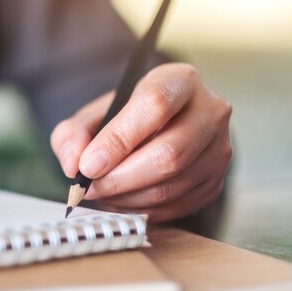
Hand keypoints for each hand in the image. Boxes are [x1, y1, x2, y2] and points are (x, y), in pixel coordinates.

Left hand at [51, 63, 231, 221]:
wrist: (162, 126)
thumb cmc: (126, 117)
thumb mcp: (94, 113)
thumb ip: (73, 133)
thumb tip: (72, 164)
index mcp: (179, 80)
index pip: (154, 107)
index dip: (118, 140)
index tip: (88, 164)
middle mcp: (209, 112)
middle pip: (169, 154)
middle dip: (120, 178)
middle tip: (89, 187)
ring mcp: (219, 150)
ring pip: (172, 185)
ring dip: (127, 198)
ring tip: (101, 193)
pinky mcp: (216, 181)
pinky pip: (177, 206)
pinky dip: (141, 210)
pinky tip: (120, 201)